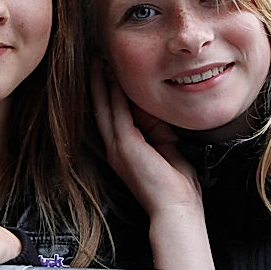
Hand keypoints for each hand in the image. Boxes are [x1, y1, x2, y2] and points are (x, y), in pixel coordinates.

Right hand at [92, 67, 211, 269]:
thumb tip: (155, 110)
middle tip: (94, 61)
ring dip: (101, 84)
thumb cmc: (176, 186)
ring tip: (97, 64)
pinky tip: (112, 78)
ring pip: (104, 108)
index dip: (108, 93)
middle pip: (101, 108)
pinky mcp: (125, 146)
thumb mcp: (168, 148)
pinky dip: (113, 95)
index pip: (113, 115)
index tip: (107, 72)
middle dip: (98, 84)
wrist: (175, 209)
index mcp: (123, 150)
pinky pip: (117, 114)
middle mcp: (115, 148)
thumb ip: (159, 130)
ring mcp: (118, 147)